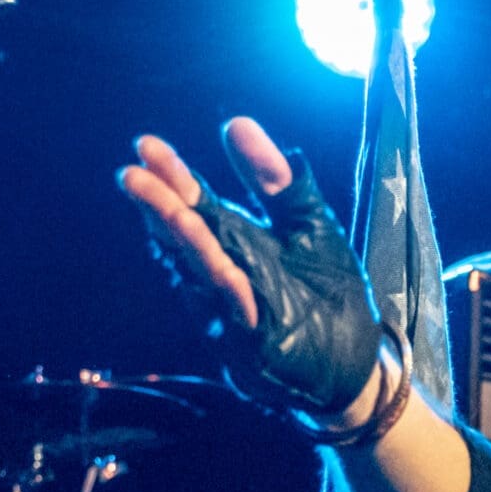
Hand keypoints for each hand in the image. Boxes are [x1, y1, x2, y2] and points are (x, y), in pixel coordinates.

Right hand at [118, 114, 390, 419]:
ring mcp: (233, 313)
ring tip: (169, 209)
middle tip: (133, 174)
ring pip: (204, 275)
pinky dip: (230, 293)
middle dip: (161, 206)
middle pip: (186, 236)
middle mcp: (223, 275)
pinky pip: (239, 317)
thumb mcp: (309, 225)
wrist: (357, 368)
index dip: (171, 177)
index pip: (195, 204)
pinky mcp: (254, 347)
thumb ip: (276, 181)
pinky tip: (222, 269)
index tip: (145, 145)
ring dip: (187, 244)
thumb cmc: (331, 296)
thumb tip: (236, 123)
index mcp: (235, 244)